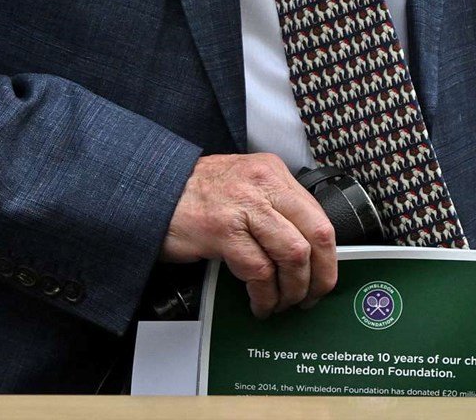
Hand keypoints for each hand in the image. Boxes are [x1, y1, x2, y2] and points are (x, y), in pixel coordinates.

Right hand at [159, 153, 336, 318]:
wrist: (148, 190)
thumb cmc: (192, 195)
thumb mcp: (241, 187)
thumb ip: (272, 207)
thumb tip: (303, 249)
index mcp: (271, 172)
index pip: (319, 216)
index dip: (328, 257)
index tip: (323, 278)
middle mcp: (262, 184)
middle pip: (316, 235)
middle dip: (319, 277)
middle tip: (310, 298)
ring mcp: (243, 205)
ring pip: (293, 255)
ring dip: (292, 290)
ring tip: (280, 303)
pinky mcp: (223, 229)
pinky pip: (259, 271)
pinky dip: (264, 295)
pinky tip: (258, 303)